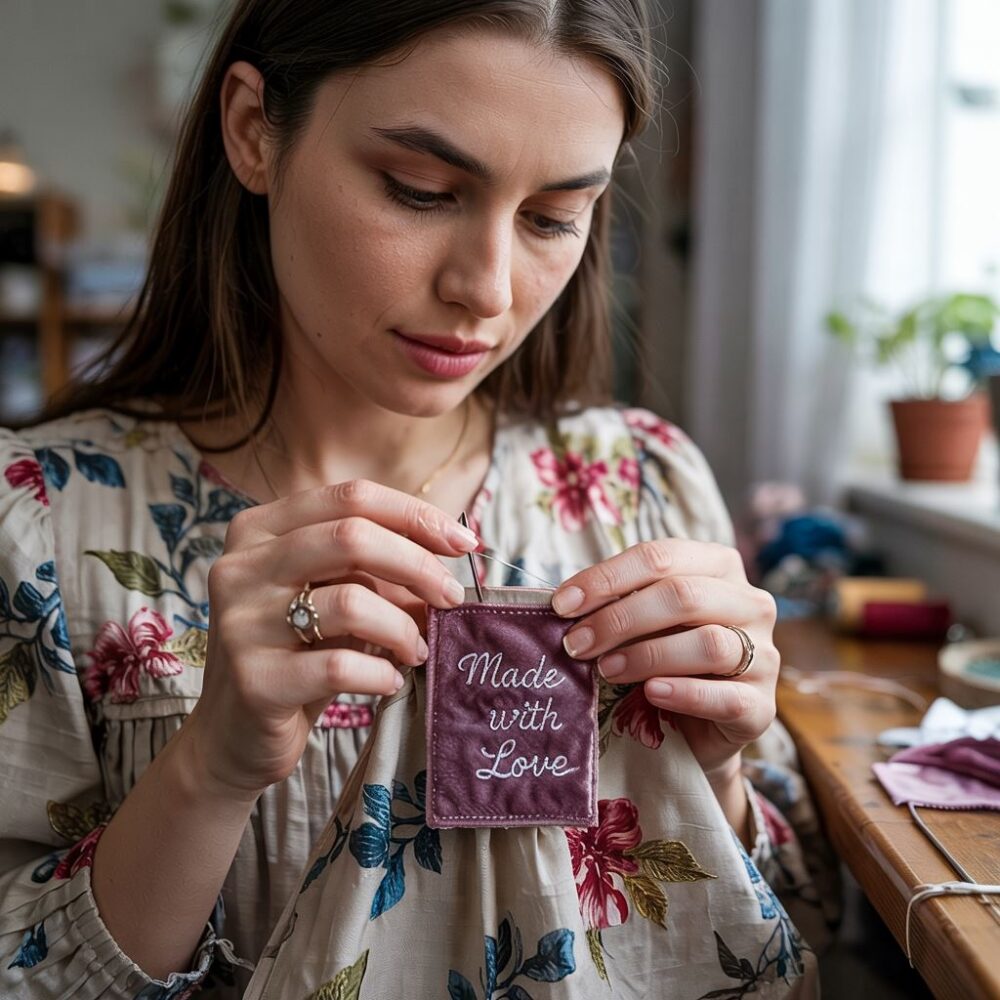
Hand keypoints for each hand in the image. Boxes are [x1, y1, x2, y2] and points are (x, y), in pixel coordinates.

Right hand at [181, 480, 477, 801]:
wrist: (231, 737)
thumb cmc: (295, 654)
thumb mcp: (331, 598)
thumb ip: (376, 571)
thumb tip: (449, 559)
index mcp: (259, 530)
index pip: (350, 497)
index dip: (415, 515)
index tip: (463, 542)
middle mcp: (240, 567)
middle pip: (352, 537)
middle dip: (418, 565)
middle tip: (451, 597)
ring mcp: (240, 623)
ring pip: (351, 601)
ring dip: (403, 627)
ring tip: (416, 649)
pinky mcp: (253, 680)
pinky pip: (340, 665)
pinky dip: (381, 672)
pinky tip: (389, 681)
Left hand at [551, 539, 777, 779]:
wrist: (697, 731)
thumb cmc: (664, 660)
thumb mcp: (642, 622)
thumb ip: (617, 604)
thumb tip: (563, 602)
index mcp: (719, 567)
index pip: (660, 557)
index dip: (607, 578)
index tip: (562, 604)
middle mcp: (750, 603)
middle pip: (683, 596)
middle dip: (619, 619)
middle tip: (576, 643)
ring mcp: (764, 655)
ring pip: (708, 643)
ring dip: (646, 655)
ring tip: (604, 670)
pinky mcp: (762, 707)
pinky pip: (727, 696)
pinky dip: (684, 693)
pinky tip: (651, 693)